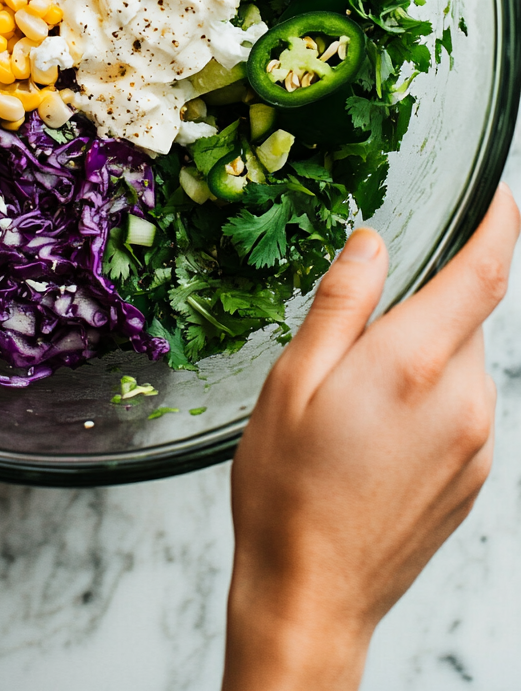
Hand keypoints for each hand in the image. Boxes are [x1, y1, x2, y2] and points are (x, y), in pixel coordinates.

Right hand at [222, 185, 518, 690]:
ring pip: (462, 361)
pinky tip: (376, 432)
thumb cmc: (288, 489)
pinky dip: (430, 395)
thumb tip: (374, 242)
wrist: (313, 593)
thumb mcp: (292, 380)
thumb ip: (343, 303)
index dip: (499, 226)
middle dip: (425, 303)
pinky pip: (463, 405)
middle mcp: (462, 401)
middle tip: (359, 337)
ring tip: (357, 397)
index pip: (482, 274)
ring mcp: (477, 443)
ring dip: (423, 354)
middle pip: (465, 316)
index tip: (503, 195)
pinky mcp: (477, 474)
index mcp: (413, 365)